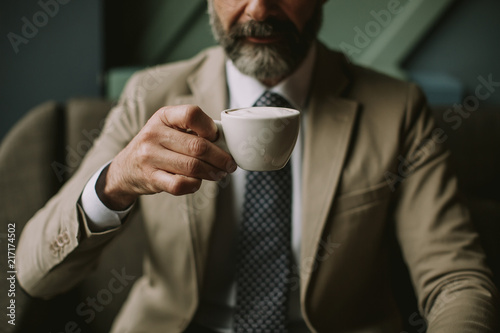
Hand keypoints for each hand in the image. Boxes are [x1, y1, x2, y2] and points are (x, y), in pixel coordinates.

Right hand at [96, 105, 235, 209]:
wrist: (126, 168)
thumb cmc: (157, 146)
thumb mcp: (168, 129)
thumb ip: (193, 131)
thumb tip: (225, 143)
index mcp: (163, 116)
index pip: (192, 114)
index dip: (210, 127)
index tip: (217, 138)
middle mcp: (154, 134)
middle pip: (197, 146)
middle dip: (220, 158)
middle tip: (229, 164)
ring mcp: (150, 156)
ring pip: (192, 167)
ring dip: (212, 172)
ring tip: (219, 174)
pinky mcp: (151, 178)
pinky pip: (180, 184)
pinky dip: (194, 185)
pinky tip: (198, 182)